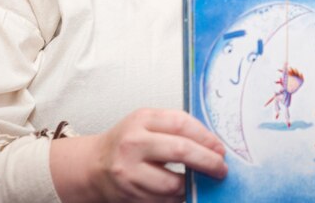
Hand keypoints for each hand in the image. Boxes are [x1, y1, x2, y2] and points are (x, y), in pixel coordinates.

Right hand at [50, 108, 227, 201]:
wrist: (93, 166)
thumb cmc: (125, 142)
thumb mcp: (146, 124)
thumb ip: (175, 128)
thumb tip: (212, 144)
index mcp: (142, 120)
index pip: (182, 123)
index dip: (206, 137)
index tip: (219, 147)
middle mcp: (133, 144)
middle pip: (181, 150)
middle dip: (207, 161)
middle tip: (220, 168)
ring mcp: (129, 171)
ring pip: (173, 183)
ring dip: (193, 184)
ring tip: (202, 181)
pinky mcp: (130, 194)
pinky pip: (163, 200)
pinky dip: (178, 198)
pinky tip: (184, 191)